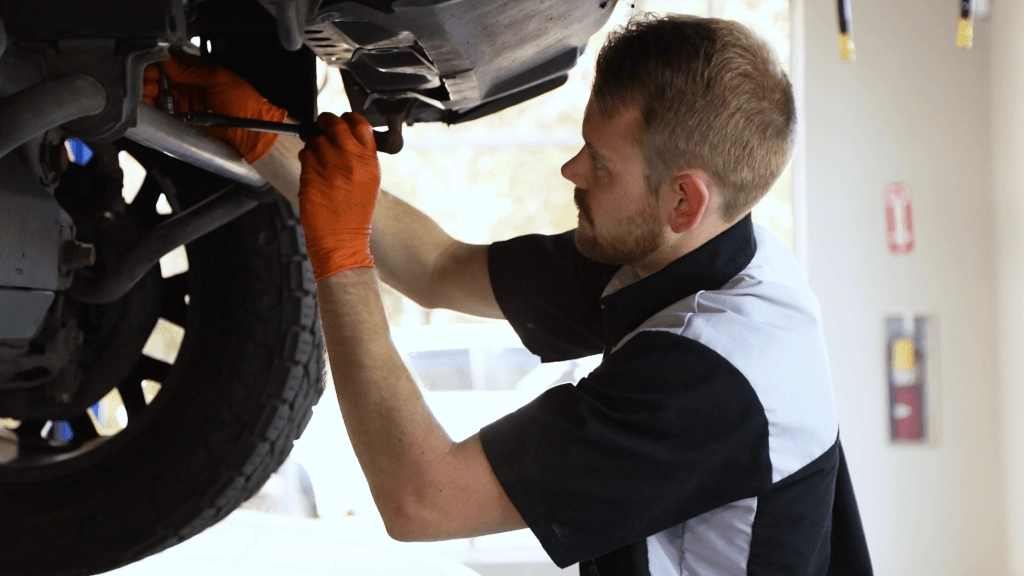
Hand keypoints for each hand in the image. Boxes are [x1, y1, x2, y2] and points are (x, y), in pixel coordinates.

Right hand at [142, 51, 287, 163]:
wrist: (254, 133)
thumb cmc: (246, 104)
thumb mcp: (218, 78)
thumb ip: (192, 70)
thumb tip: (168, 62)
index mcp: (199, 73)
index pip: (171, 64)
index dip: (157, 63)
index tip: (150, 65)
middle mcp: (190, 88)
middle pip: (160, 79)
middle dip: (149, 78)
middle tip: (147, 81)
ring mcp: (186, 104)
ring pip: (158, 95)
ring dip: (148, 93)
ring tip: (147, 93)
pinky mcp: (185, 121)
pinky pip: (164, 113)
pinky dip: (153, 109)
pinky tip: (149, 104)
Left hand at [298, 112, 380, 280]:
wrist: (341, 239)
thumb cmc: (354, 214)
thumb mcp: (370, 181)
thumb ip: (361, 155)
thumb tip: (347, 135)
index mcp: (369, 161)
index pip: (360, 123)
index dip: (349, 118)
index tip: (344, 121)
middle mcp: (349, 159)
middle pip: (334, 123)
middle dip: (326, 122)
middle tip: (323, 127)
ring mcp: (328, 165)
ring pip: (315, 138)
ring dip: (314, 144)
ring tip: (321, 162)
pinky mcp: (310, 173)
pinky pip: (304, 154)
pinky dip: (306, 160)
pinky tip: (314, 174)